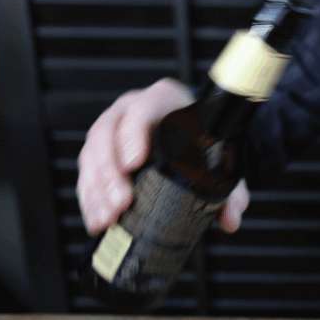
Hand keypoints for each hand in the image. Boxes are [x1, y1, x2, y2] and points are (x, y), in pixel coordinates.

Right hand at [77, 78, 250, 234]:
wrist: (194, 136)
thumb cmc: (205, 141)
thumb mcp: (223, 162)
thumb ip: (232, 190)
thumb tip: (230, 220)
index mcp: (162, 100)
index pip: (143, 109)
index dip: (133, 135)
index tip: (134, 163)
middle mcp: (130, 109)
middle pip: (108, 135)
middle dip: (110, 173)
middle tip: (121, 203)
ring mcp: (111, 129)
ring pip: (92, 155)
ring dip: (96, 190)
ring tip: (108, 218)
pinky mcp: (99, 152)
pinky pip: (87, 172)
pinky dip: (90, 198)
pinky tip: (97, 220)